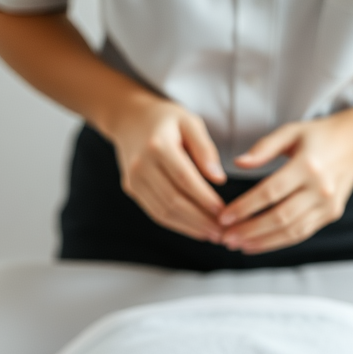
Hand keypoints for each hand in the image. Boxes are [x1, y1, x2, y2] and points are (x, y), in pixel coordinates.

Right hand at [104, 93, 226, 241]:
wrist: (129, 118)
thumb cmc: (167, 120)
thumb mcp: (190, 122)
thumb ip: (205, 148)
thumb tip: (219, 179)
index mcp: (157, 145)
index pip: (184, 179)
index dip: (204, 198)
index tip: (223, 211)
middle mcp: (141, 164)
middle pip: (173, 200)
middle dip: (200, 219)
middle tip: (223, 231)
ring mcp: (133, 179)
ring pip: (163, 212)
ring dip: (190, 227)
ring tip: (213, 234)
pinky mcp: (131, 189)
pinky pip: (155, 213)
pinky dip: (177, 225)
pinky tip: (196, 229)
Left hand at [217, 114, 352, 253]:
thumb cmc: (318, 135)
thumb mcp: (290, 132)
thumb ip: (263, 148)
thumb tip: (238, 163)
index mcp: (307, 165)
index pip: (270, 192)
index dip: (245, 208)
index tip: (224, 217)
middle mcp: (320, 188)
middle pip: (279, 217)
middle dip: (250, 230)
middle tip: (227, 238)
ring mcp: (328, 204)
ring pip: (291, 231)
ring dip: (262, 242)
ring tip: (239, 245)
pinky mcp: (331, 214)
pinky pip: (302, 233)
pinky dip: (278, 242)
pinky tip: (258, 244)